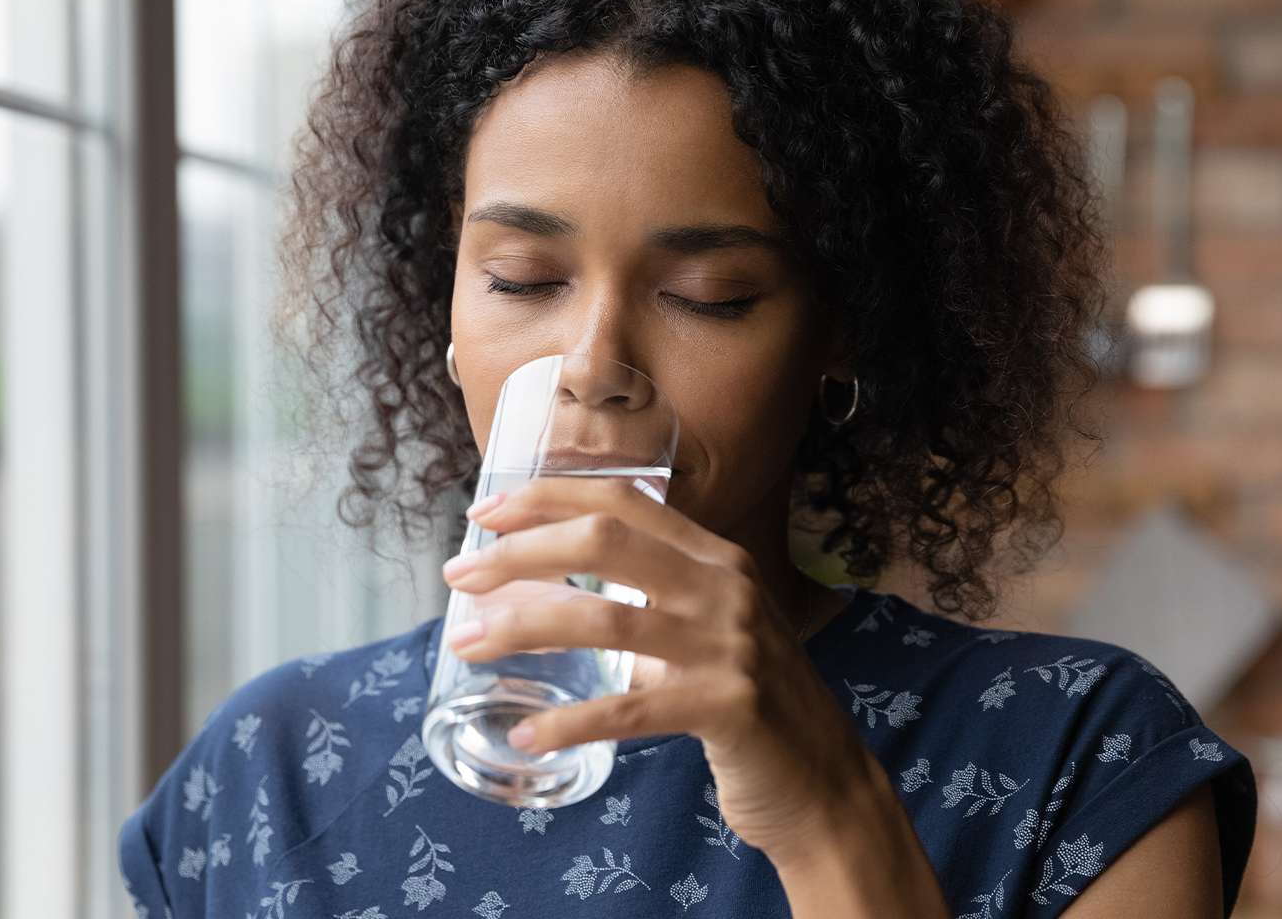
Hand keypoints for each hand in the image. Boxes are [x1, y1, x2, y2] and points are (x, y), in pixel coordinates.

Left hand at [440, 474, 875, 858]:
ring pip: (605, 618)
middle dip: (519, 553)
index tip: (484, 514)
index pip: (623, 502)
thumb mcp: (711, 632)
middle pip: (604, 543)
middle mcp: (726, 589)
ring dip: (522, 628)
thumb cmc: (751, 706)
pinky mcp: (727, 708)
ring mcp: (729, 647)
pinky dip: (569, 723)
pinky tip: (527, 734)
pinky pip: (628, 711)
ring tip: (465, 644)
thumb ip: (654, 601)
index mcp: (719, 559)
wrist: (823, 782)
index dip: (547, 498)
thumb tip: (551, 586)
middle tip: (458, 576)